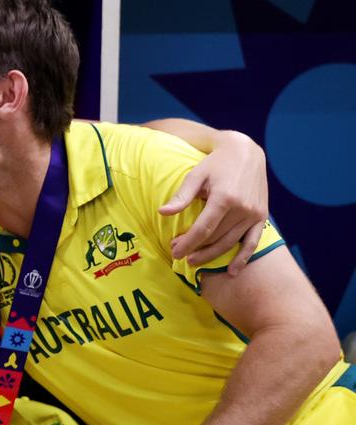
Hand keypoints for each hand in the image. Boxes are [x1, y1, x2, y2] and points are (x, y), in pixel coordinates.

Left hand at [160, 130, 267, 273]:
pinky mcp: (261, 216)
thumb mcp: (195, 176)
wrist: (245, 153)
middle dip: (195, 249)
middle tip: (178, 255)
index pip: (203, 229)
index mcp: (224, 197)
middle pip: (215, 237)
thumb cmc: (215, 164)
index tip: (174, 251)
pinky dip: (243, 258)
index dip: (188, 243)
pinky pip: (252, 242)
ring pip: (230, 243)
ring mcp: (254, 214)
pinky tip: (232, 271)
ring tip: (194, 261)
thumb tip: (162, 213)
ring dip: (212, 255)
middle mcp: (242, 208)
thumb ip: (181, 197)